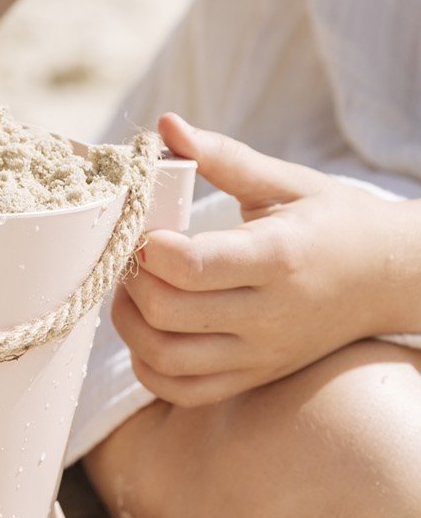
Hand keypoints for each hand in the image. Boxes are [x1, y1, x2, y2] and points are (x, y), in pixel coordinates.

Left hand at [114, 113, 409, 405]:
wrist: (387, 278)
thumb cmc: (333, 221)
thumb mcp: (284, 181)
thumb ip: (222, 155)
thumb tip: (166, 125)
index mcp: (276, 258)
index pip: (190, 267)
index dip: (148, 247)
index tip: (143, 225)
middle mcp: (267, 315)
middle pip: (167, 314)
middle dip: (131, 280)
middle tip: (131, 253)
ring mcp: (260, 354)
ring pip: (166, 360)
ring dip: (130, 325)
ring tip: (134, 288)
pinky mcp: (253, 376)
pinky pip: (184, 392)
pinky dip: (150, 368)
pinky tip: (147, 332)